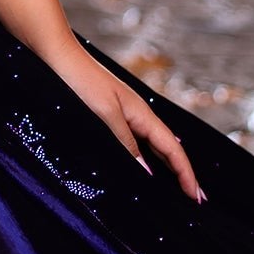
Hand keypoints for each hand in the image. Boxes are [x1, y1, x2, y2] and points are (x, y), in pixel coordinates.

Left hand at [46, 47, 204, 203]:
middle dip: (183, 172)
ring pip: (152, 145)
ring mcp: (124, 114)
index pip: (173, 148)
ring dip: (166, 166)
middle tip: (196, 199)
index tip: (198, 198)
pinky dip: (146, 157)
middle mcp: (137, 114)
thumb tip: (149, 173)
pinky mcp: (108, 114)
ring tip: (177, 187)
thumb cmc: (79, 81)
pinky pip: (135, 141)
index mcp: (141, 114)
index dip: (186, 173)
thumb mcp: (104, 113)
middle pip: (167, 148)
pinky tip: (145, 164)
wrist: (55, 54)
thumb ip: (126, 142)